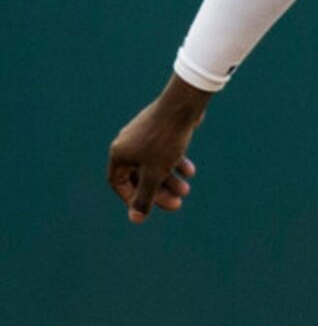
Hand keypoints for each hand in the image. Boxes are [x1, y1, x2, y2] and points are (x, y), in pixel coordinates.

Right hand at [107, 74, 211, 222]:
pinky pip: (164, 152)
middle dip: (158, 190)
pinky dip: (176, 162)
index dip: (131, 198)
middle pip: (140, 175)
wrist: (183, 105)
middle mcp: (128, 143)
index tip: (148, 208)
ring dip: (170, 179)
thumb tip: (135, 219)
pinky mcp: (160, 129)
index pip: (118, 183)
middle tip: (177, 203)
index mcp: (119, 153)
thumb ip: (145, 197)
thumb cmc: (165, 140)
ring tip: (186, 189)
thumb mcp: (155, 174)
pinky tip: (190, 171)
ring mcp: (143, 135)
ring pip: (154, 164)